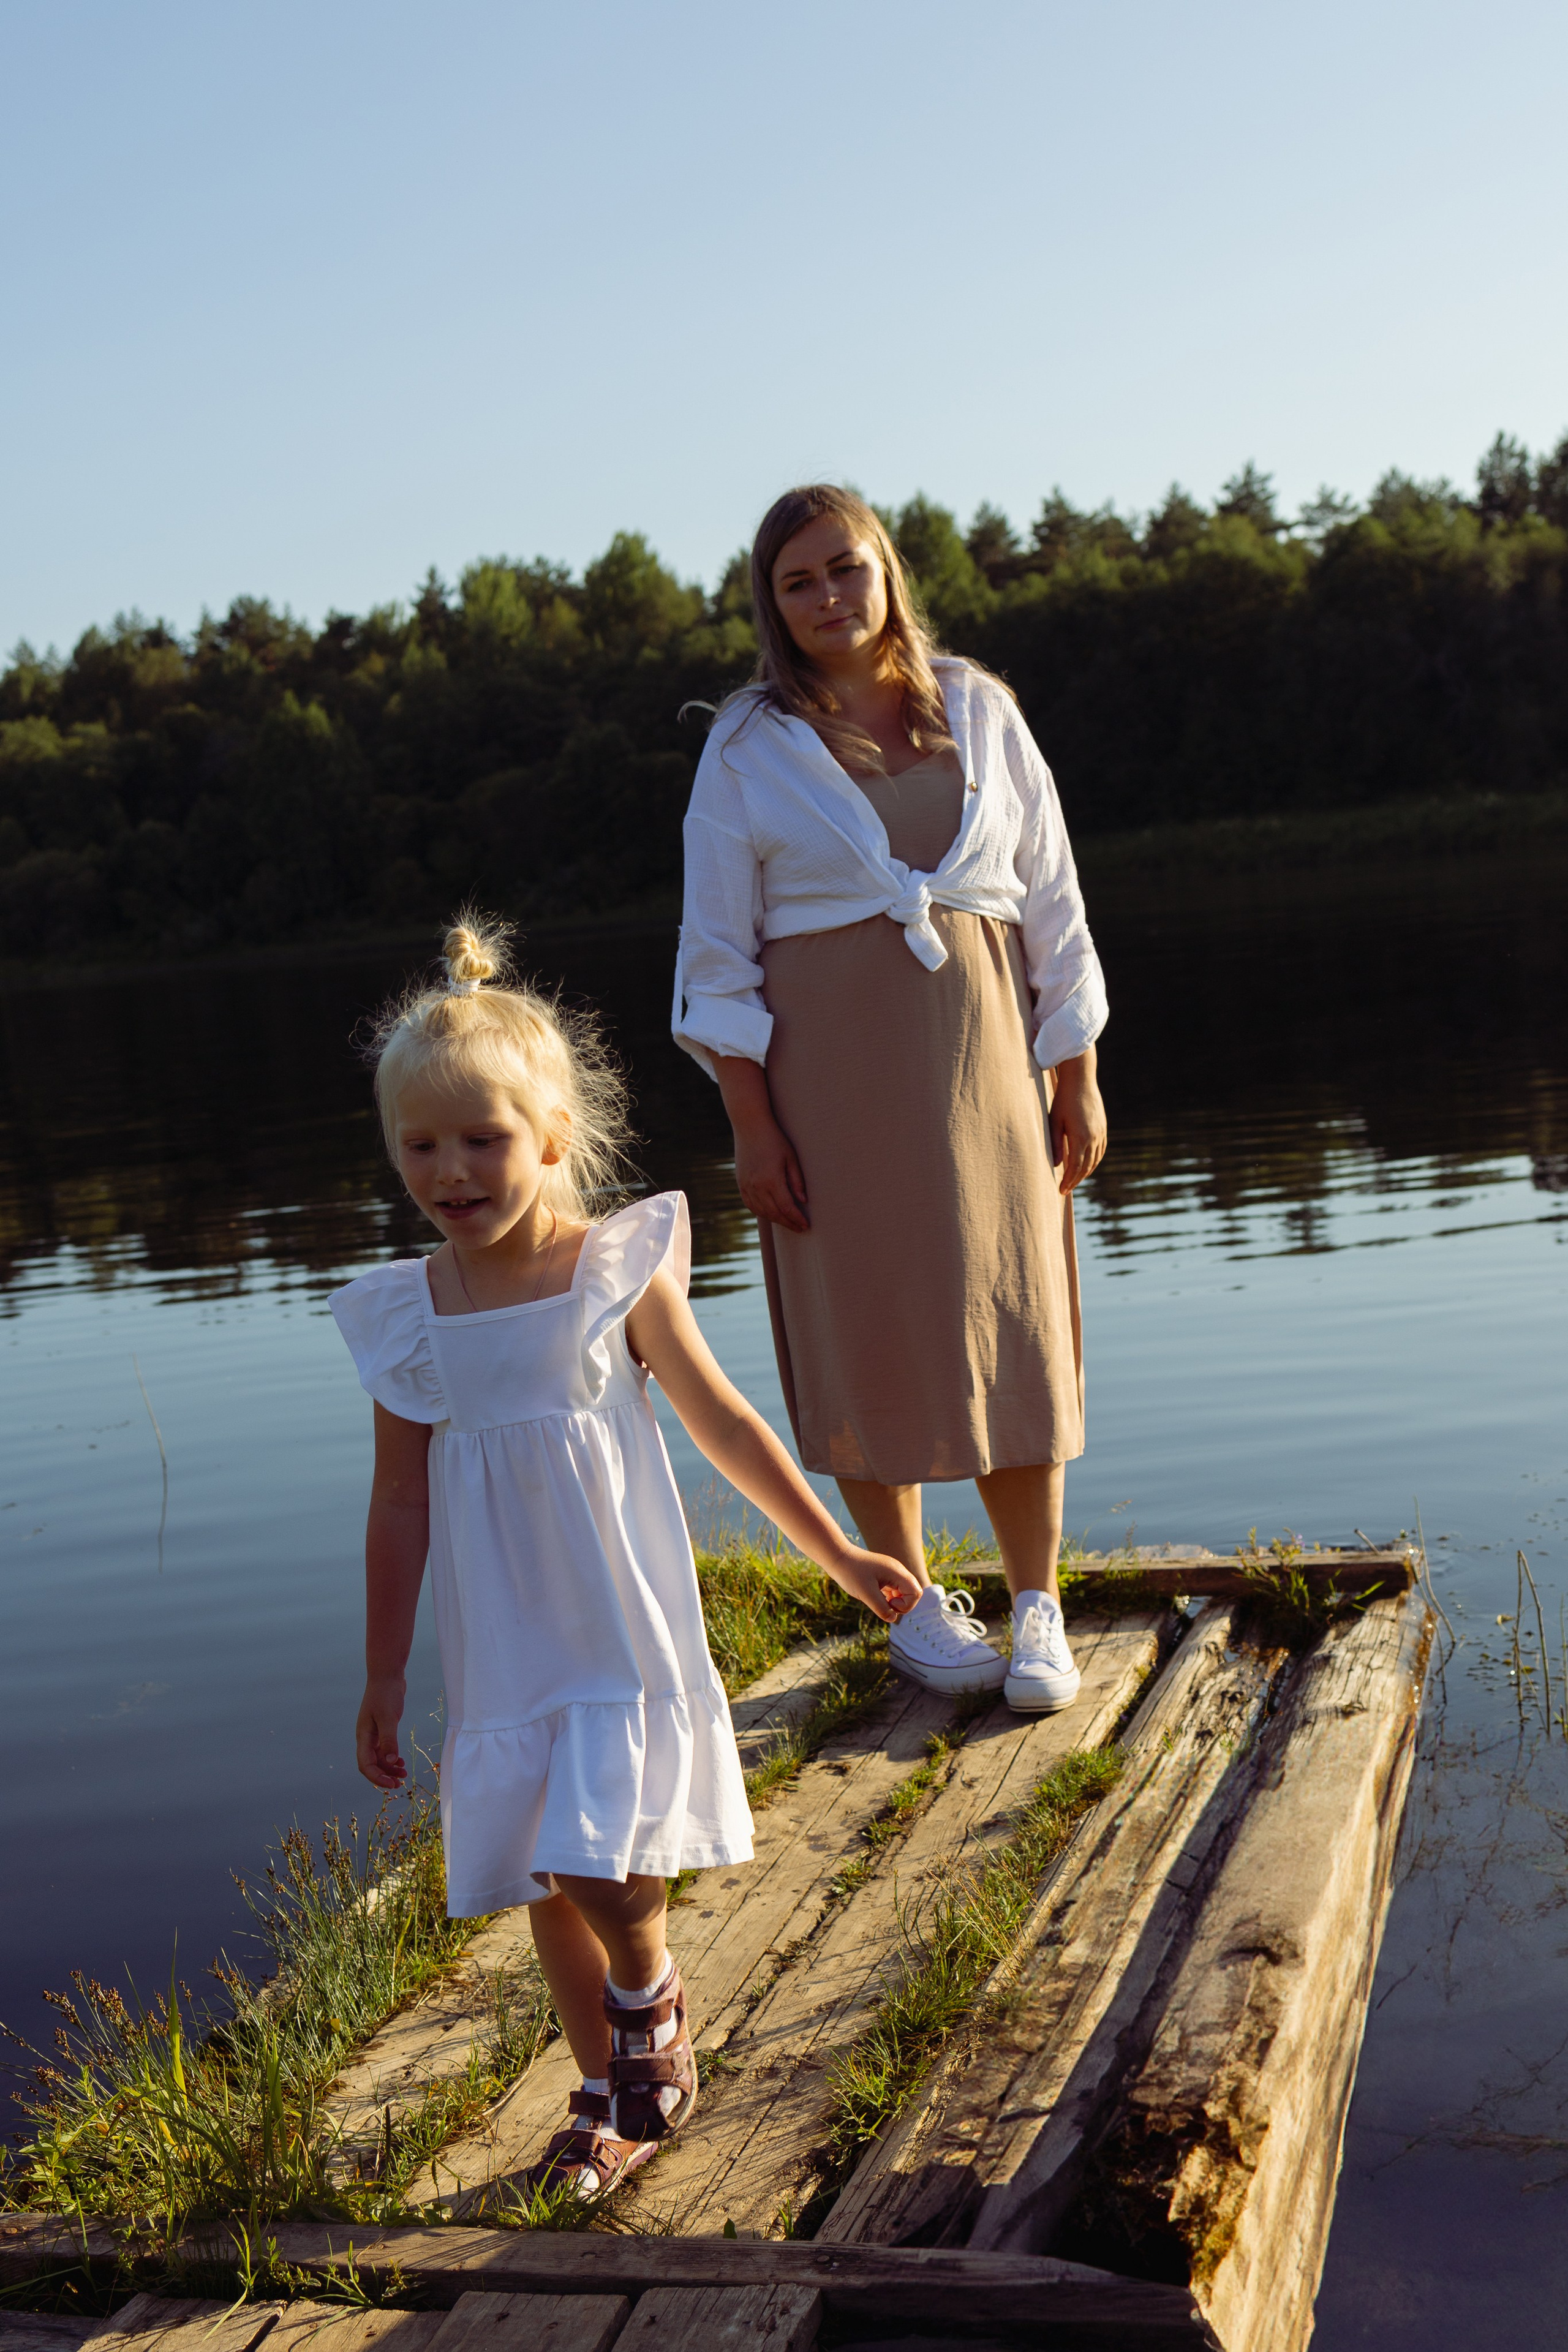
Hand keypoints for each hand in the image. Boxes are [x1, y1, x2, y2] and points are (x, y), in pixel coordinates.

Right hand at [356, 1676, 407, 1789]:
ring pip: (378, 1758)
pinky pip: (384, 1749)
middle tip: (399, 1784)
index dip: (377, 1777)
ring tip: (404, 1774)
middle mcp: (366, 1737)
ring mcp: (373, 1733)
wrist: (387, 1675)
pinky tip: (400, 1761)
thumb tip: (390, 1762)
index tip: (391, 1784)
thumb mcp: (389, 1718)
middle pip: (371, 1764)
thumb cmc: (386, 1694)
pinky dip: (391, 1757)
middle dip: (383, 1776)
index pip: (365, 1764)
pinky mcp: (382, 1728)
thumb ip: (389, 1740)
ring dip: (389, 1768)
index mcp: (363, 1736)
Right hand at [732, 1114, 809, 1232]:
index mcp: (771, 1179)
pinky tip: (771, 1214)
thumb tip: (803, 1200)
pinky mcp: (740, 1183)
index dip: (797, 1219)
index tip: (806, 1225)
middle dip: (788, 1223)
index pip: (786, 1207)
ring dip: (776, 1220)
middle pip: (774, 1213)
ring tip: (788, 1222)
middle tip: (800, 1228)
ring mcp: (746, 1186)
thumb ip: (797, 1181)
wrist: (749, 1126)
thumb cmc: (774, 1139)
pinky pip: (751, 1205)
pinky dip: (761, 1213)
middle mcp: (756, 1186)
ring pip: (762, 1212)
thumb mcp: (791, 1157)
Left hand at [829, 1547, 922, 1623]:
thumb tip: (893, 1619)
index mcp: (897, 1572)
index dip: (906, 1605)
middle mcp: (897, 1571)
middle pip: (912, 1593)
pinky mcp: (883, 1576)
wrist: (837, 1558)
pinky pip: (893, 1590)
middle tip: (885, 1604)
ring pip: (903, 1593)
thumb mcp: (866, 1594)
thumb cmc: (851, 1573)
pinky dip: (887, 1598)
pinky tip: (875, 1597)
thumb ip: (881, 1608)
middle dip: (902, 1605)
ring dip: (894, 1602)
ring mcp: (891, 1573)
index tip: (889, 1603)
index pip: (916, 1593)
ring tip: (877, 1601)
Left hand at [1049, 1055, 1107, 1194]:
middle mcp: (1093, 1138)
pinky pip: (1101, 1150)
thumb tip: (1056, 1165)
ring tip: (1074, 1180)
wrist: (1081, 1080)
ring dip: (1085, 1173)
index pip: (1075, 1167)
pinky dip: (1094, 1161)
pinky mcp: (1103, 1128)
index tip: (1061, 1191)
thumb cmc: (1063, 1100)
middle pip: (1086, 1167)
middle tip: (1065, 1190)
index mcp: (1080, 1138)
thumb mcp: (1054, 1122)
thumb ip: (1054, 1144)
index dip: (1068, 1181)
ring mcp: (1100, 1133)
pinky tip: (1087, 1165)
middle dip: (1075, 1180)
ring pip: (1095, 1160)